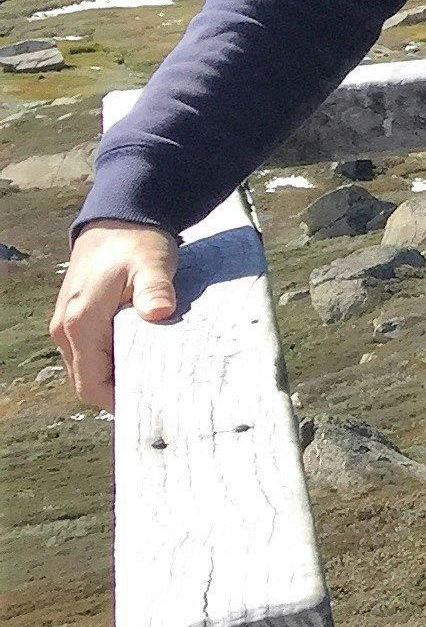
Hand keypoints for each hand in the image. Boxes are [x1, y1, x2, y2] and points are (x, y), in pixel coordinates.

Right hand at [50, 222, 180, 408]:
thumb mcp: (152, 263)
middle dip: (119, 391)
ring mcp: (67, 323)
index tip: (149, 408)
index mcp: (80, 322)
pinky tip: (141, 358)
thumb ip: (155, 289)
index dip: (117, 401)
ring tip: (154, 380)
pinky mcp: (76, 317)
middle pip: (89, 379)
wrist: (117, 218)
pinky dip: (112, 360)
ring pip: (89, 366)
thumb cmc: (135, 242)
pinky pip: (91, 352)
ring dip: (116, 375)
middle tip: (159, 397)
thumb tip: (160, 312)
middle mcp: (66, 328)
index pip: (91, 382)